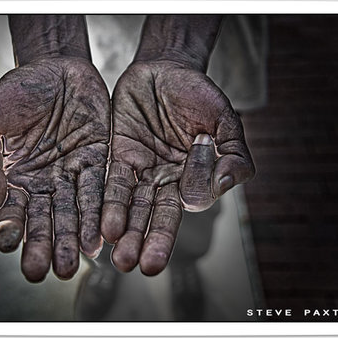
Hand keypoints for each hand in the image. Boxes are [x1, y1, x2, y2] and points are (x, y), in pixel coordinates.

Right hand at [0, 16, 109, 281]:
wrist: (53, 66)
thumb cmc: (15, 93)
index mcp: (15, 178)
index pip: (13, 211)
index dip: (11, 228)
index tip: (9, 242)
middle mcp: (45, 183)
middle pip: (46, 220)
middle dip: (46, 245)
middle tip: (48, 272)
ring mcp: (72, 174)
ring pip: (74, 212)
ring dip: (75, 238)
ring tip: (75, 264)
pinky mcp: (98, 160)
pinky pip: (99, 189)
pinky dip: (99, 212)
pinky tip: (100, 236)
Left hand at [101, 57, 253, 275]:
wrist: (165, 69)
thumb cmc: (199, 95)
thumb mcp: (225, 120)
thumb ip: (233, 153)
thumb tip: (225, 185)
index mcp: (195, 176)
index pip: (191, 200)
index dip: (186, 202)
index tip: (190, 173)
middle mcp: (167, 180)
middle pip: (159, 216)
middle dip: (150, 241)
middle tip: (142, 267)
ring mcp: (142, 170)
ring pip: (134, 206)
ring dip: (126, 232)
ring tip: (120, 258)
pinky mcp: (119, 156)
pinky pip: (114, 183)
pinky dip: (109, 204)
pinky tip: (104, 227)